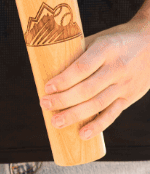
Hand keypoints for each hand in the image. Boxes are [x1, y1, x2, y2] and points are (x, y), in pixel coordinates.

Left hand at [39, 16, 149, 140]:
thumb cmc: (116, 40)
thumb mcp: (98, 39)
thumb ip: (78, 53)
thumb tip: (50, 68)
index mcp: (106, 49)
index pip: (81, 68)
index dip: (64, 80)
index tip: (47, 87)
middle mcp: (117, 68)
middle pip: (87, 89)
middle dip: (63, 100)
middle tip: (44, 105)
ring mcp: (125, 84)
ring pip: (98, 103)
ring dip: (75, 115)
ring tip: (56, 122)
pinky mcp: (130, 96)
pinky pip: (113, 113)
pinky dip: (98, 125)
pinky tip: (83, 133)